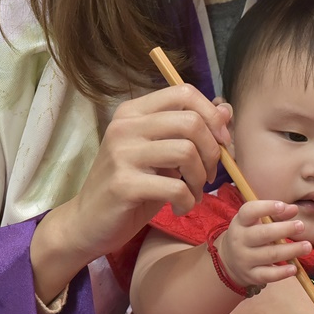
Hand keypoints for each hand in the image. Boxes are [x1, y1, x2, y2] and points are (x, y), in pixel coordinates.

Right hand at [33, 84, 232, 294]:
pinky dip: (187, 201)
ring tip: (194, 193)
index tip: (221, 142)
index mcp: (133, 112)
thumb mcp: (161, 155)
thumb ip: (188, 132)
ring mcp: (122, 154)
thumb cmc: (130, 186)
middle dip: (212, 151)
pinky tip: (180, 207)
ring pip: (186, 152)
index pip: (183, 92)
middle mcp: (125, 127)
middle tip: (208, 175)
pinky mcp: (123, 184)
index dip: (212, 115)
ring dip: (201, 179)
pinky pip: (175, 187)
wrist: (88, 221)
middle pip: (191, 122)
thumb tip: (225, 109)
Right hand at [216, 200, 310, 289]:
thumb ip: (276, 214)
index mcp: (241, 222)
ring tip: (307, 246)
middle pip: (262, 234)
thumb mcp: (256, 221)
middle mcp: (240, 240)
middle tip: (301, 226)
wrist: (229, 261)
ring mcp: (244, 259)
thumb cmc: (249, 235)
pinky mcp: (251, 275)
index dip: (266, 207)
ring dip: (290, 251)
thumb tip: (294, 209)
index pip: (249, 211)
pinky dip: (282, 273)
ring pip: (269, 255)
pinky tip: (294, 268)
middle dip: (284, 230)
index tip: (282, 206)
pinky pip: (268, 275)